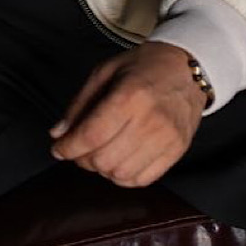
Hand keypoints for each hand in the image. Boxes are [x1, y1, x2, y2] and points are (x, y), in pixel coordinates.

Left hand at [49, 41, 206, 188]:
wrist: (187, 67)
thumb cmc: (145, 66)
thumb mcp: (105, 71)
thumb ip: (79, 104)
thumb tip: (58, 134)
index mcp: (130, 96)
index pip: (91, 136)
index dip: (68, 147)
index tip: (59, 148)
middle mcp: (150, 120)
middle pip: (103, 160)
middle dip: (82, 159)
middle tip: (80, 148)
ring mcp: (167, 138)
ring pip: (121, 174)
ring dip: (103, 169)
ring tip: (102, 152)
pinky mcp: (177, 150)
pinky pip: (142, 180)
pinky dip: (124, 176)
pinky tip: (120, 159)